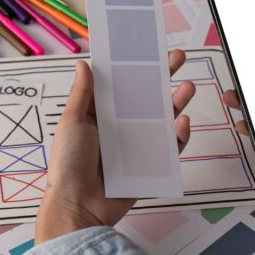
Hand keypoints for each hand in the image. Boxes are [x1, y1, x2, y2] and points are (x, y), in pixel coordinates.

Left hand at [35, 50, 195, 243]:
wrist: (77, 206)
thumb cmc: (68, 164)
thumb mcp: (72, 123)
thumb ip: (82, 94)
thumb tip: (84, 64)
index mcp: (100, 115)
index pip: (122, 85)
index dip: (135, 66)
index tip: (149, 49)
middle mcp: (120, 128)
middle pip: (146, 98)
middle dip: (163, 77)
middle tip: (178, 58)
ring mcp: (136, 147)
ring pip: (162, 120)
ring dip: (176, 102)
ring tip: (187, 87)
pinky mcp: (149, 167)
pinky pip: (169, 150)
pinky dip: (178, 137)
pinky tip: (181, 123)